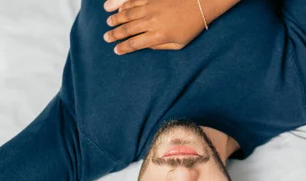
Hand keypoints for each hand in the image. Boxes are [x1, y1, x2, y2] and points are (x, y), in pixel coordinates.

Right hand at [103, 0, 232, 53]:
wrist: (199, 4)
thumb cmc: (191, 26)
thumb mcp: (179, 44)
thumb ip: (161, 46)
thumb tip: (146, 45)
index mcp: (158, 36)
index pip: (135, 44)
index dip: (123, 48)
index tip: (116, 50)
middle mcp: (151, 22)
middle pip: (127, 29)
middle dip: (114, 34)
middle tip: (106, 38)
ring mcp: (150, 7)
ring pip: (127, 14)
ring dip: (116, 19)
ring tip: (109, 23)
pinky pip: (133, 1)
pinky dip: (123, 6)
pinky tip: (118, 9)